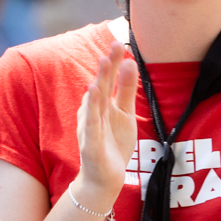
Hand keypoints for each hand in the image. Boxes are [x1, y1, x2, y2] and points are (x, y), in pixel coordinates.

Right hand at [74, 41, 138, 207]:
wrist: (104, 178)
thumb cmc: (113, 143)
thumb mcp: (125, 113)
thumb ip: (127, 89)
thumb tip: (130, 61)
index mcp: (101, 104)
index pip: (108, 80)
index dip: (113, 62)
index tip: (120, 42)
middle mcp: (93, 113)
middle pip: (101, 86)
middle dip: (107, 67)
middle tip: (114, 46)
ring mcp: (90, 128)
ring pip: (95, 103)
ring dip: (99, 83)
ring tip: (104, 64)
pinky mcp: (91, 144)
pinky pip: (92, 125)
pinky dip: (92, 111)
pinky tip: (93, 95)